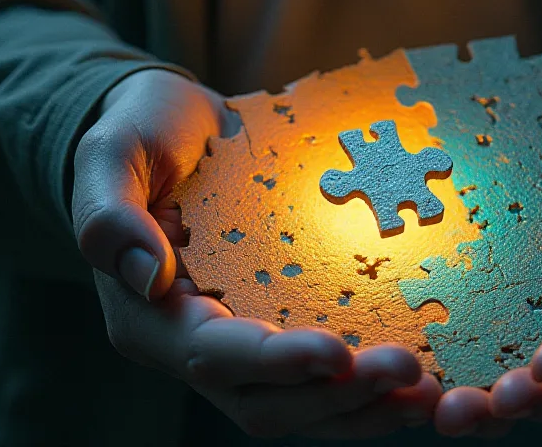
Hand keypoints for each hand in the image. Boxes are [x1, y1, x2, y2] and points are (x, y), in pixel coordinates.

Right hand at [72, 70, 438, 437]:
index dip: (276, 362)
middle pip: (267, 403)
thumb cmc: (145, 137)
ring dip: (367, 407)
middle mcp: (197, 347)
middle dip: (338, 398)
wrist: (180, 134)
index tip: (337, 353)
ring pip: (305, 406)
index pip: (212, 357)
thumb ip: (110, 213)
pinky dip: (372, 386)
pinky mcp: (283, 328)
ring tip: (431, 394)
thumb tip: (149, 276)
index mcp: (152, 316)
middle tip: (411, 373)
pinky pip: (327, 377)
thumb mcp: (114, 154)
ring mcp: (246, 345)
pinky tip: (426, 374)